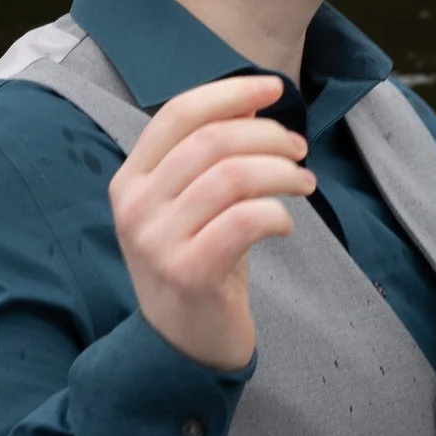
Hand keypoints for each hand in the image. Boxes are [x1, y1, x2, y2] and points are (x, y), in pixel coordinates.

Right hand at [108, 74, 314, 372]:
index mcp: (131, 179)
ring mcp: (157, 241)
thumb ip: (214, 154)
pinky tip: (286, 223)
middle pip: (212, 140)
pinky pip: (245, 221)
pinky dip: (277, 213)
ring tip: (304, 184)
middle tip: (299, 150)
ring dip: (281, 172)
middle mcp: (135, 206)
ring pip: (232, 176)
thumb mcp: (196, 204)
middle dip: (268, 136)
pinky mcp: (189, 272)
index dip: (231, 93)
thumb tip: (251, 100)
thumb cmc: (197, 264)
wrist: (183, 346)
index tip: (275, 89)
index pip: (179, 114)